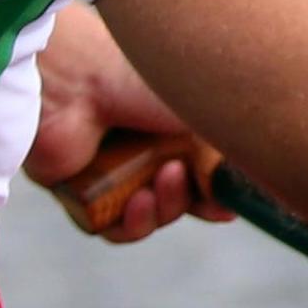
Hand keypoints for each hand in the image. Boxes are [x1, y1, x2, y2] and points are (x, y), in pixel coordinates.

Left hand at [20, 1, 232, 242]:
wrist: (76, 81)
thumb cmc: (139, 81)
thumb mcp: (197, 115)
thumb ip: (219, 158)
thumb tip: (228, 198)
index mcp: (167, 121)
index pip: (199, 169)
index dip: (216, 192)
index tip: (231, 203)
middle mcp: (139, 145)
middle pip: (177, 197)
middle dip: (193, 201)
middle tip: (199, 190)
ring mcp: (107, 169)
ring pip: (148, 216)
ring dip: (165, 209)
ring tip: (163, 181)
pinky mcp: (78, 191)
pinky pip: (110, 226)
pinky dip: (131, 223)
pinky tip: (138, 201)